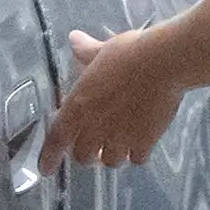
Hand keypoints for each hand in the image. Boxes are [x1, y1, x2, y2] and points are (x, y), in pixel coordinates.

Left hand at [48, 26, 197, 172]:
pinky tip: (142, 143)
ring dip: (112, 156)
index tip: (46, 170)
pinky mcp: (145, 141)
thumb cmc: (131, 53)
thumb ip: (87, 51)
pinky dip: (137, 154)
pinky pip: (136, 159)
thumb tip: (75, 40)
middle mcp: (95, 126)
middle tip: (94, 147)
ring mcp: (120, 137)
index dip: (49, 157)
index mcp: (78, 105)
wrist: (163, 64)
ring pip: (110, 161)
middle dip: (87, 154)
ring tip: (120, 144)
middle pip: (83, 157)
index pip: (56, 139)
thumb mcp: (104, 49)